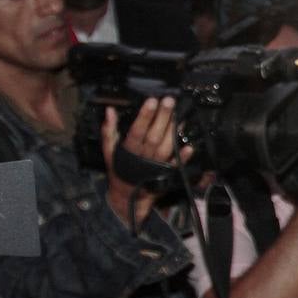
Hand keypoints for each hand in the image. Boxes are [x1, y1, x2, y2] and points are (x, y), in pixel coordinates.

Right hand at [103, 98, 181, 228]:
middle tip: (169, 101)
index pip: (137, 130)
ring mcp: (155, 165)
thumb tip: (109, 111)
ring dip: (172, 132)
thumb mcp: (109, 150)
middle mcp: (143, 157)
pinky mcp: (164, 173)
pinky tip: (189, 147)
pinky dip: (181, 157)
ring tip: (178, 116)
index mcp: (129, 150)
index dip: (144, 116)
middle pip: (153, 136)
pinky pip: (174, 164)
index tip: (152, 101)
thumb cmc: (119, 169)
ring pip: (164, 147)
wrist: (127, 196)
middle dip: (162, 118)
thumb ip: (109, 130)